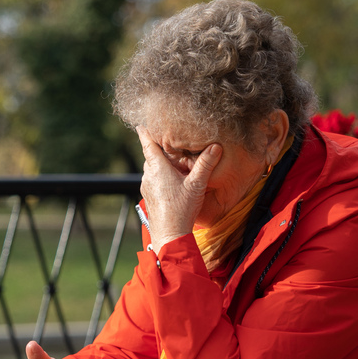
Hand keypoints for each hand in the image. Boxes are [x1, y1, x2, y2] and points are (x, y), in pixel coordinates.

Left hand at [136, 125, 222, 251]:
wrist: (169, 235)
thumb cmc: (181, 209)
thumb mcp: (196, 185)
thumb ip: (205, 164)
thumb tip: (215, 146)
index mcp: (157, 168)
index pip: (148, 144)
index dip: (145, 132)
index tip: (141, 124)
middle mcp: (148, 175)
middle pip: (151, 156)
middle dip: (157, 148)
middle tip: (167, 140)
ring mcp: (147, 186)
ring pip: (151, 168)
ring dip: (160, 163)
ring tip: (172, 160)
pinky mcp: (149, 196)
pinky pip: (152, 179)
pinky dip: (159, 175)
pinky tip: (171, 180)